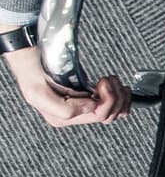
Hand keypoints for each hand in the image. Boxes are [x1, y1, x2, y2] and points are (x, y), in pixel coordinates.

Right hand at [5, 43, 130, 126]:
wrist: (31, 58)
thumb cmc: (33, 73)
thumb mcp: (38, 93)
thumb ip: (63, 108)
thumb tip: (91, 108)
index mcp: (62, 118)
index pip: (97, 115)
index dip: (107, 99)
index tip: (103, 81)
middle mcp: (74, 115)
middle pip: (108, 114)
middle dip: (115, 96)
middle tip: (109, 79)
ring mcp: (83, 107)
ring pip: (114, 111)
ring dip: (119, 95)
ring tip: (113, 80)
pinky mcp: (89, 98)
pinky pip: (114, 106)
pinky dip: (121, 97)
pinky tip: (119, 87)